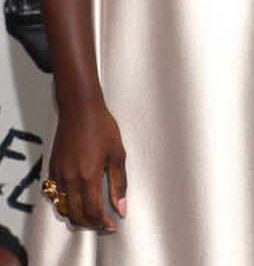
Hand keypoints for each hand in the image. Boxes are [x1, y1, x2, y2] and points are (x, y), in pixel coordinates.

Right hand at [47, 100, 126, 231]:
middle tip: (103, 224)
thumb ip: (119, 183)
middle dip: (89, 224)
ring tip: (92, 214)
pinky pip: (56, 194)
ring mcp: (58, 175)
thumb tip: (121, 207)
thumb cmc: (102, 128)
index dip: (102, 222)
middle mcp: (69, 179)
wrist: (80, 109)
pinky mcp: (52, 169)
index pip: (92, 211)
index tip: (112, 225)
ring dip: (77, 215)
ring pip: (63, 207)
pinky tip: (79, 198)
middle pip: (75, 215)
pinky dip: (66, 203)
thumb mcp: (117, 154)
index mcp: (87, 176)